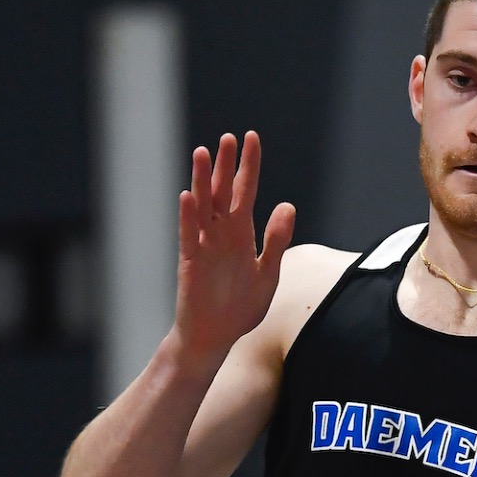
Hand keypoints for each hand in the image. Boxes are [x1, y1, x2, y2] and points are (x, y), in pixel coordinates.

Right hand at [174, 131, 296, 358]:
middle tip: (229, 137)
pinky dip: (188, 216)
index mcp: (241, 234)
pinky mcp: (190, 262)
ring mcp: (204, 246)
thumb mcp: (267, 274)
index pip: (245, 192)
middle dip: (226, 165)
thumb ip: (277, 241)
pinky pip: (189, 235)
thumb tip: (288, 205)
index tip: (252, 138)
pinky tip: (188, 195)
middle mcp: (221, 234)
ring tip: (203, 152)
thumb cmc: (239, 308)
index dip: (249, 166)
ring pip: (202, 206)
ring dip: (202, 180)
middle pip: (222, 192)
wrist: (214, 338)